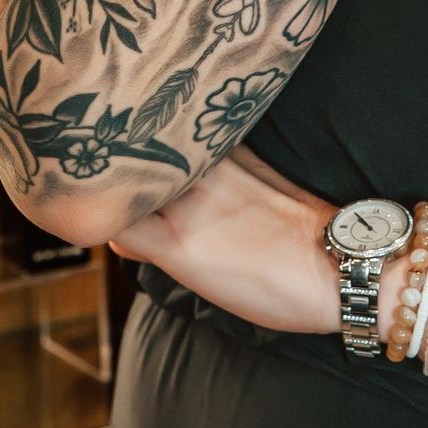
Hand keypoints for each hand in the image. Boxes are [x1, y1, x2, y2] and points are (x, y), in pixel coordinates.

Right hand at [109, 141, 338, 335]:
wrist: (339, 266)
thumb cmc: (271, 287)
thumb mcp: (201, 281)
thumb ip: (153, 248)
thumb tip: (120, 231)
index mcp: (173, 239)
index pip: (104, 209)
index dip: (91, 206)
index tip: (88, 205)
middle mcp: (189, 197)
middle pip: (126, 170)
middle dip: (113, 173)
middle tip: (107, 180)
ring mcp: (216, 169)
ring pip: (157, 150)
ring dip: (146, 154)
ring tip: (140, 161)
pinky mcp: (242, 153)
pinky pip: (194, 141)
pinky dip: (181, 145)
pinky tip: (182, 151)